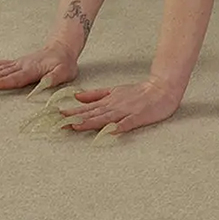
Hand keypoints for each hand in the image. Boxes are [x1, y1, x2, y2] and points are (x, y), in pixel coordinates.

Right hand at [0, 40, 78, 92]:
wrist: (61, 49)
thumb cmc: (64, 64)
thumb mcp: (65, 72)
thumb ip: (54, 78)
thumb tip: (43, 84)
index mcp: (32, 70)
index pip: (15, 77)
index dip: (2, 81)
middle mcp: (20, 65)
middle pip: (0, 72)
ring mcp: (15, 63)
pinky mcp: (13, 63)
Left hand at [49, 78, 182, 136]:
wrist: (162, 88)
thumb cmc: (139, 92)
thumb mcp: (114, 91)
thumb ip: (96, 95)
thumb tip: (77, 96)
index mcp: (108, 101)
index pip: (86, 108)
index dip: (71, 112)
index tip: (55, 116)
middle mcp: (114, 106)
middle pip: (92, 113)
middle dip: (75, 118)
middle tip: (58, 123)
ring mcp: (126, 112)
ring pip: (105, 118)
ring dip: (90, 122)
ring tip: (76, 126)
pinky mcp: (139, 117)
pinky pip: (127, 123)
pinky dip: (118, 127)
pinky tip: (109, 131)